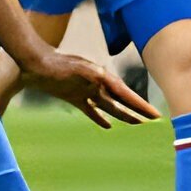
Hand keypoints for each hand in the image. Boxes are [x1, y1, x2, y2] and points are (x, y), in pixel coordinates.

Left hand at [8, 43, 158, 128]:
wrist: (34, 63)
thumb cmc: (58, 64)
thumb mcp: (80, 70)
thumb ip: (95, 78)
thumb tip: (111, 84)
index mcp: (102, 78)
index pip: (126, 95)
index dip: (141, 106)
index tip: (156, 115)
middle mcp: (97, 85)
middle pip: (121, 103)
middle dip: (136, 112)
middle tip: (152, 123)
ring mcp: (86, 91)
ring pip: (109, 107)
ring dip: (123, 115)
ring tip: (136, 124)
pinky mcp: (73, 97)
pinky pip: (90, 110)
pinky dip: (99, 118)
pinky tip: (108, 126)